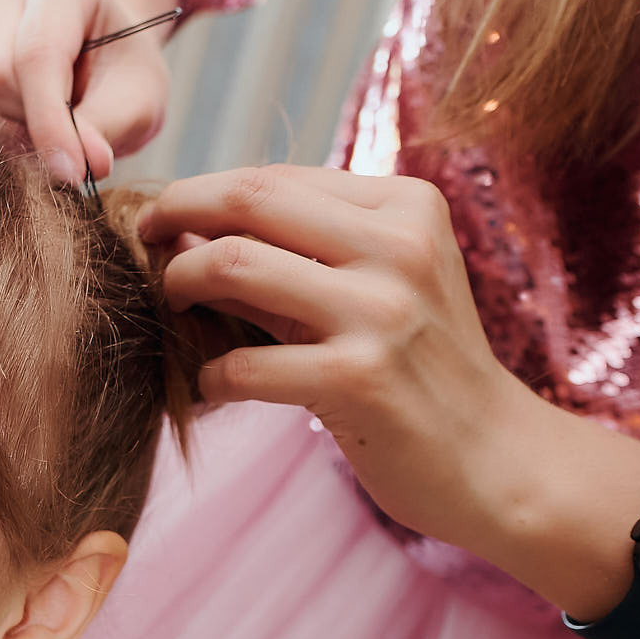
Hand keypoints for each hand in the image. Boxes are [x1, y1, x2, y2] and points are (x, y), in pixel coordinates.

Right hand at [0, 0, 179, 186]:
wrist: (99, 57)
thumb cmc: (121, 71)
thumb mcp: (140, 99)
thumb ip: (111, 127)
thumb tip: (84, 167)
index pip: (38, 53)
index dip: (51, 123)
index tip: (72, 174)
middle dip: (26, 125)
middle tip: (68, 144)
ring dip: (0, 135)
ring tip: (43, 135)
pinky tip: (15, 136)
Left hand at [138, 163, 564, 557]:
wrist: (497, 460)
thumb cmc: (424, 371)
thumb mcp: (382, 288)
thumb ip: (303, 252)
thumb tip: (189, 223)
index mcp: (406, 207)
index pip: (275, 178)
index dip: (204, 192)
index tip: (167, 219)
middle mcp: (398, 246)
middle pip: (246, 199)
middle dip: (173, 212)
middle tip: (141, 241)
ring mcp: (381, 312)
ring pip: (231, 265)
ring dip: (179, 285)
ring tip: (172, 308)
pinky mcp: (359, 379)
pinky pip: (242, 364)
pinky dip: (208, 377)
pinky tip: (210, 389)